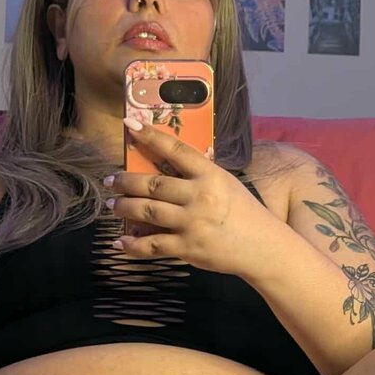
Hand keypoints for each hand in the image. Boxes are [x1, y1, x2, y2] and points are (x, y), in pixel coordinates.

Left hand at [104, 118, 287, 278]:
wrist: (264, 248)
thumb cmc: (246, 213)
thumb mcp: (227, 184)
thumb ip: (202, 175)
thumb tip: (173, 163)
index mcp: (210, 175)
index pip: (176, 150)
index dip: (151, 136)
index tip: (129, 125)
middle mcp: (199, 196)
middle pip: (152, 184)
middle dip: (126, 181)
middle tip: (111, 181)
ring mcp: (192, 223)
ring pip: (146, 211)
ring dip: (124, 207)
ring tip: (113, 205)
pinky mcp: (187, 247)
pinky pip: (152, 245)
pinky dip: (133, 244)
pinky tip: (120, 241)